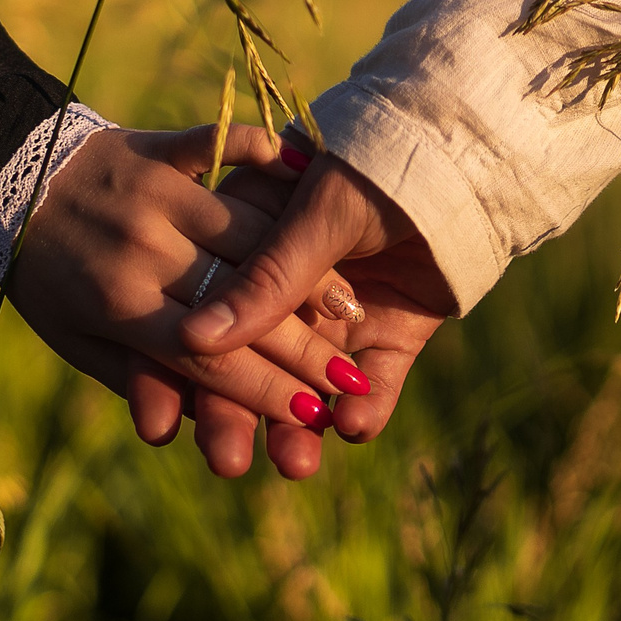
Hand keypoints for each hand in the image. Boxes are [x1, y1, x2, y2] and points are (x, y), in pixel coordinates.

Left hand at [8, 125, 369, 477]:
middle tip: (353, 377)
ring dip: (305, 267)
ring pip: (251, 234)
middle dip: (306, 349)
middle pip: (244, 306)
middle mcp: (145, 252)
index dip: (269, 391)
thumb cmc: (44, 275)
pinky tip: (302, 170)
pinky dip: (261, 153)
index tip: (318, 414)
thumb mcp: (75, 341)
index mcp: (121, 307)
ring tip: (350, 305)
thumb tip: (184, 424)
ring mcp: (157, 195)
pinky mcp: (160, 147)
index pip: (211, 360)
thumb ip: (136, 373)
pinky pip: (221, 145)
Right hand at [180, 142, 453, 448]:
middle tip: (227, 462)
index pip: (197, 321)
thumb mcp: (315, 215)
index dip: (170, 374)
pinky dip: (364, 412)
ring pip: (307, 389)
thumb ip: (264, 278)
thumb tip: (197, 341)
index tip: (154, 426)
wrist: (466, 155)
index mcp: (245, 250)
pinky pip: (373, 387)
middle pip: (247, 368)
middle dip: (233, 419)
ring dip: (297, 431)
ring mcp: (337, 319)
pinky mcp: (390, 338)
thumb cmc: (379, 164)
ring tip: (296, 464)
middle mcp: (286, 293)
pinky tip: (354, 426)